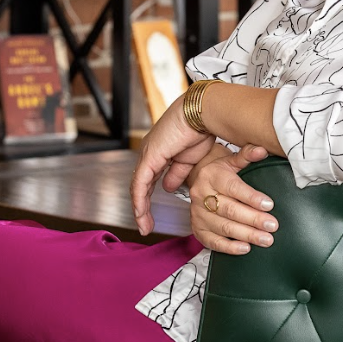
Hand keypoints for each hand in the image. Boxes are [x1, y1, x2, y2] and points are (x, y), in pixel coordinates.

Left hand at [130, 96, 219, 235]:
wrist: (204, 115)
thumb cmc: (201, 131)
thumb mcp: (189, 159)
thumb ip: (177, 173)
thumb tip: (168, 187)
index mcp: (160, 153)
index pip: (149, 181)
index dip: (149, 199)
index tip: (152, 216)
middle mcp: (150, 154)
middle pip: (141, 186)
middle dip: (143, 208)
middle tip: (146, 226)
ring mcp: (148, 155)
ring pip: (138, 187)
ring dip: (140, 209)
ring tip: (144, 226)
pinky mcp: (150, 157)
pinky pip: (141, 183)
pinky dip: (140, 200)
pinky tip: (141, 213)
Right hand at [187, 145, 277, 253]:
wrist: (197, 181)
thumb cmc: (220, 172)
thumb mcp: (232, 161)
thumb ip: (247, 155)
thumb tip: (263, 150)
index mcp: (211, 176)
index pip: (233, 188)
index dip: (251, 197)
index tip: (269, 205)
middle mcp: (201, 195)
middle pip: (230, 210)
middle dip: (254, 219)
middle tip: (272, 226)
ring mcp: (198, 214)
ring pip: (223, 227)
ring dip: (247, 235)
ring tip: (266, 239)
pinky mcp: (197, 229)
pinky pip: (213, 241)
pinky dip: (229, 247)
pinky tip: (245, 248)